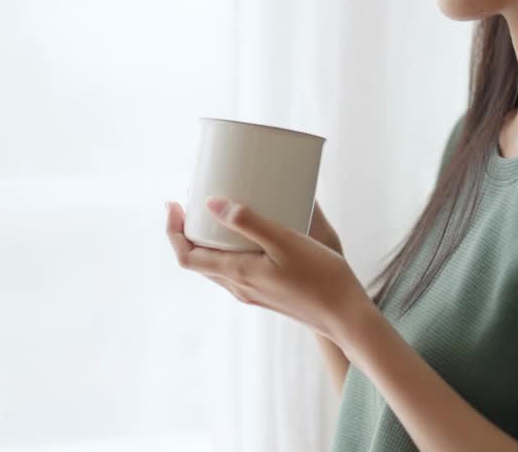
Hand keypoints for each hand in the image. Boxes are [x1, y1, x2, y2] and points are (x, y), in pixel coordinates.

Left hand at [165, 197, 368, 342]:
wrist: (345, 315)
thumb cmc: (320, 277)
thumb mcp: (285, 241)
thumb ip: (249, 222)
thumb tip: (211, 204)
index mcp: (237, 274)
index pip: (186, 257)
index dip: (173, 231)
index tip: (174, 203)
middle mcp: (239, 287)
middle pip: (198, 261)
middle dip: (188, 232)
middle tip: (194, 202)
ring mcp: (252, 293)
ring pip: (216, 267)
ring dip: (208, 242)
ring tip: (218, 214)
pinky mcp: (266, 293)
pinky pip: (236, 270)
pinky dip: (229, 250)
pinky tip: (250, 235)